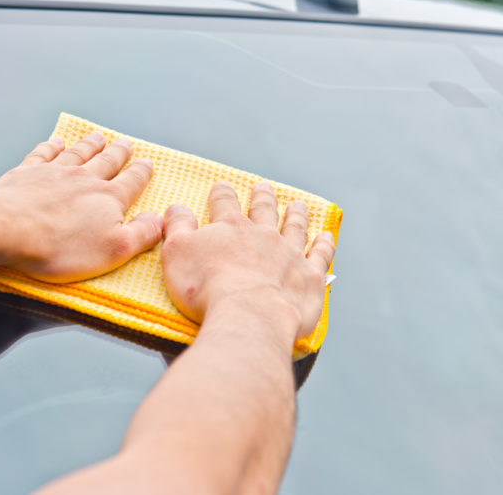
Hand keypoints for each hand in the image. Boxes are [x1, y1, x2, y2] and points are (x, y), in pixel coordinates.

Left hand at [0, 132, 162, 282]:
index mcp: (108, 198)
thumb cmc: (60, 246)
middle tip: (126, 143)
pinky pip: (43, 154)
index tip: (148, 163)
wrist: (4, 228)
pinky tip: (56, 142)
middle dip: (118, 153)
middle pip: (106, 161)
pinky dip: (51, 147)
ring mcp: (54, 173)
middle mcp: (84, 179)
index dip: (141, 173)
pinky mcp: (26, 173)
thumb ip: (141, 234)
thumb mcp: (113, 250)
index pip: (131, 182)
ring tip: (99, 137)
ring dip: (90, 145)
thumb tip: (160, 219)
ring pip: (78, 153)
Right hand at [161, 181, 334, 339]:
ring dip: (296, 215)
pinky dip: (324, 244)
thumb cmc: (206, 288)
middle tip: (263, 188)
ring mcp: (290, 254)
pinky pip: (320, 255)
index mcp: (230, 228)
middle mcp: (263, 235)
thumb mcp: (177, 254)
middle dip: (262, 198)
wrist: (248, 314)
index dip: (222, 194)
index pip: (224, 204)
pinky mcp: (309, 277)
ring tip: (298, 205)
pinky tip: (326, 236)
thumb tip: (176, 208)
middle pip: (264, 211)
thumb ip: (178, 228)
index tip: (222, 187)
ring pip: (295, 227)